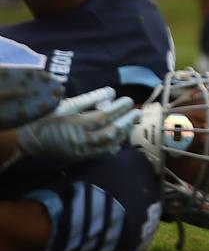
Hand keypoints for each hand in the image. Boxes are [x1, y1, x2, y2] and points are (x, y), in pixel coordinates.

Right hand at [16, 87, 139, 160]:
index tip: (128, 100)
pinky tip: (120, 139)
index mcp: (77, 125)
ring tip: (132, 124)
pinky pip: (102, 155)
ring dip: (123, 135)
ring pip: (108, 146)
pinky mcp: (80, 157)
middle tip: (137, 113)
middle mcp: (81, 141)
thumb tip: (111, 93)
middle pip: (110, 133)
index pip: (104, 117)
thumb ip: (90, 99)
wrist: (29, 138)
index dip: (119, 109)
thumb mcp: (67, 104)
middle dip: (126, 122)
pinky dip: (113, 146)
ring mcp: (81, 152)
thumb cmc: (47, 117)